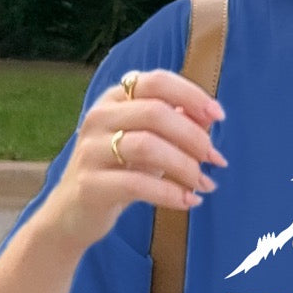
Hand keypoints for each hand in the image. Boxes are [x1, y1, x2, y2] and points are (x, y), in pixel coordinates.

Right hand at [40, 68, 227, 252]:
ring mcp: (90, 150)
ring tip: (205, 183)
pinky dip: (170, 193)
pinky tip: (189, 201)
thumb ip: (176, 123)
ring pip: (147, 146)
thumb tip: (210, 117)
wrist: (74, 212)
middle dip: (194, 136)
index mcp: (115, 98)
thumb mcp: (149, 140)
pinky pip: (137, 184)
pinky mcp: (89, 184)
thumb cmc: (120, 169)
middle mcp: (99, 117)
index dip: (192, 95)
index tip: (219, 116)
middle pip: (155, 112)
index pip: (156, 81)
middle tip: (215, 159)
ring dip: (185, 166)